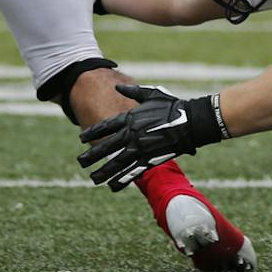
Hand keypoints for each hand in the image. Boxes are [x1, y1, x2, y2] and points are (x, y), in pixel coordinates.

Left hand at [77, 83, 226, 189]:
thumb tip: (118, 86)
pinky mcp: (150, 159)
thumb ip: (132, 91)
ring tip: (93, 179)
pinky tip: (113, 186)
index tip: (82, 139)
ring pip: (117, 161)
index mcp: (130, 117)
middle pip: (107, 146)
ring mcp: (140, 147)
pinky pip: (133, 171)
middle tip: (81, 162)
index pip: (106, 127)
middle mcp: (132, 134)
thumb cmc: (173, 105)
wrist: (191, 121)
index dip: (92, 133)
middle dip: (92, 155)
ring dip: (104, 171)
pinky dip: (122, 179)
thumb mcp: (151, 94)